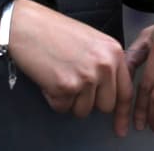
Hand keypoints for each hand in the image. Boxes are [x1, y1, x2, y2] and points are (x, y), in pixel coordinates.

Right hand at [0, 0, 133, 136]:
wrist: (27, 25)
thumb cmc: (55, 31)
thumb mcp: (93, 41)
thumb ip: (106, 63)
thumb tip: (109, 89)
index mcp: (114, 52)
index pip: (126, 91)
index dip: (123, 112)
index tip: (121, 127)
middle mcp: (104, 65)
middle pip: (106, 106)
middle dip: (90, 101)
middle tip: (75, 83)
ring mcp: (86, 77)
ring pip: (83, 110)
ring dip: (70, 100)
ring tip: (61, 75)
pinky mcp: (65, 87)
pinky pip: (62, 107)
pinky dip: (53, 98)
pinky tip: (49, 78)